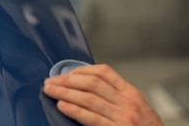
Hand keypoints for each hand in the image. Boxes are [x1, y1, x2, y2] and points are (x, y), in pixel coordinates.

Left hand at [43, 64, 163, 125]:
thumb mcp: (137, 108)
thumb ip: (115, 97)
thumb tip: (84, 88)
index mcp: (131, 93)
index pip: (104, 72)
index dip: (80, 70)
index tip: (65, 73)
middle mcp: (128, 103)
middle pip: (92, 83)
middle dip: (67, 80)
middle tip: (51, 81)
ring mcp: (123, 117)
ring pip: (88, 98)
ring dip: (65, 92)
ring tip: (50, 91)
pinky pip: (91, 118)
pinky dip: (74, 110)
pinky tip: (62, 106)